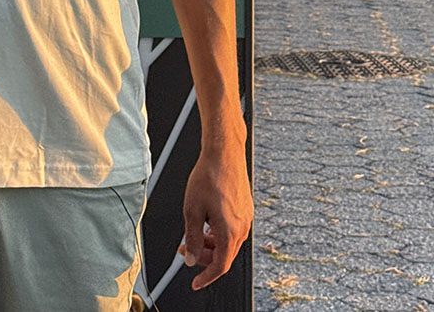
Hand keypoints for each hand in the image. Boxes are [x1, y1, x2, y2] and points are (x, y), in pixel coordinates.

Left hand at [179, 141, 252, 289]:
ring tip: (195, 233)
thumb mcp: (192, 210)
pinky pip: (233, 230)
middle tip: (187, 250)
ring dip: (212, 245)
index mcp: (229, 230)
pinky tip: (208, 223)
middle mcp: (242, 226)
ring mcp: (246, 217)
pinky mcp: (246, 208)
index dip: (206, 277)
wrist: (224, 152)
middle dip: (205, 258)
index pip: (220, 266)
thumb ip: (192, 239)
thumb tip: (192, 258)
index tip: (196, 282)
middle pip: (225, 256)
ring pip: (229, 243)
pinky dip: (219, 233)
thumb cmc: (209, 175)